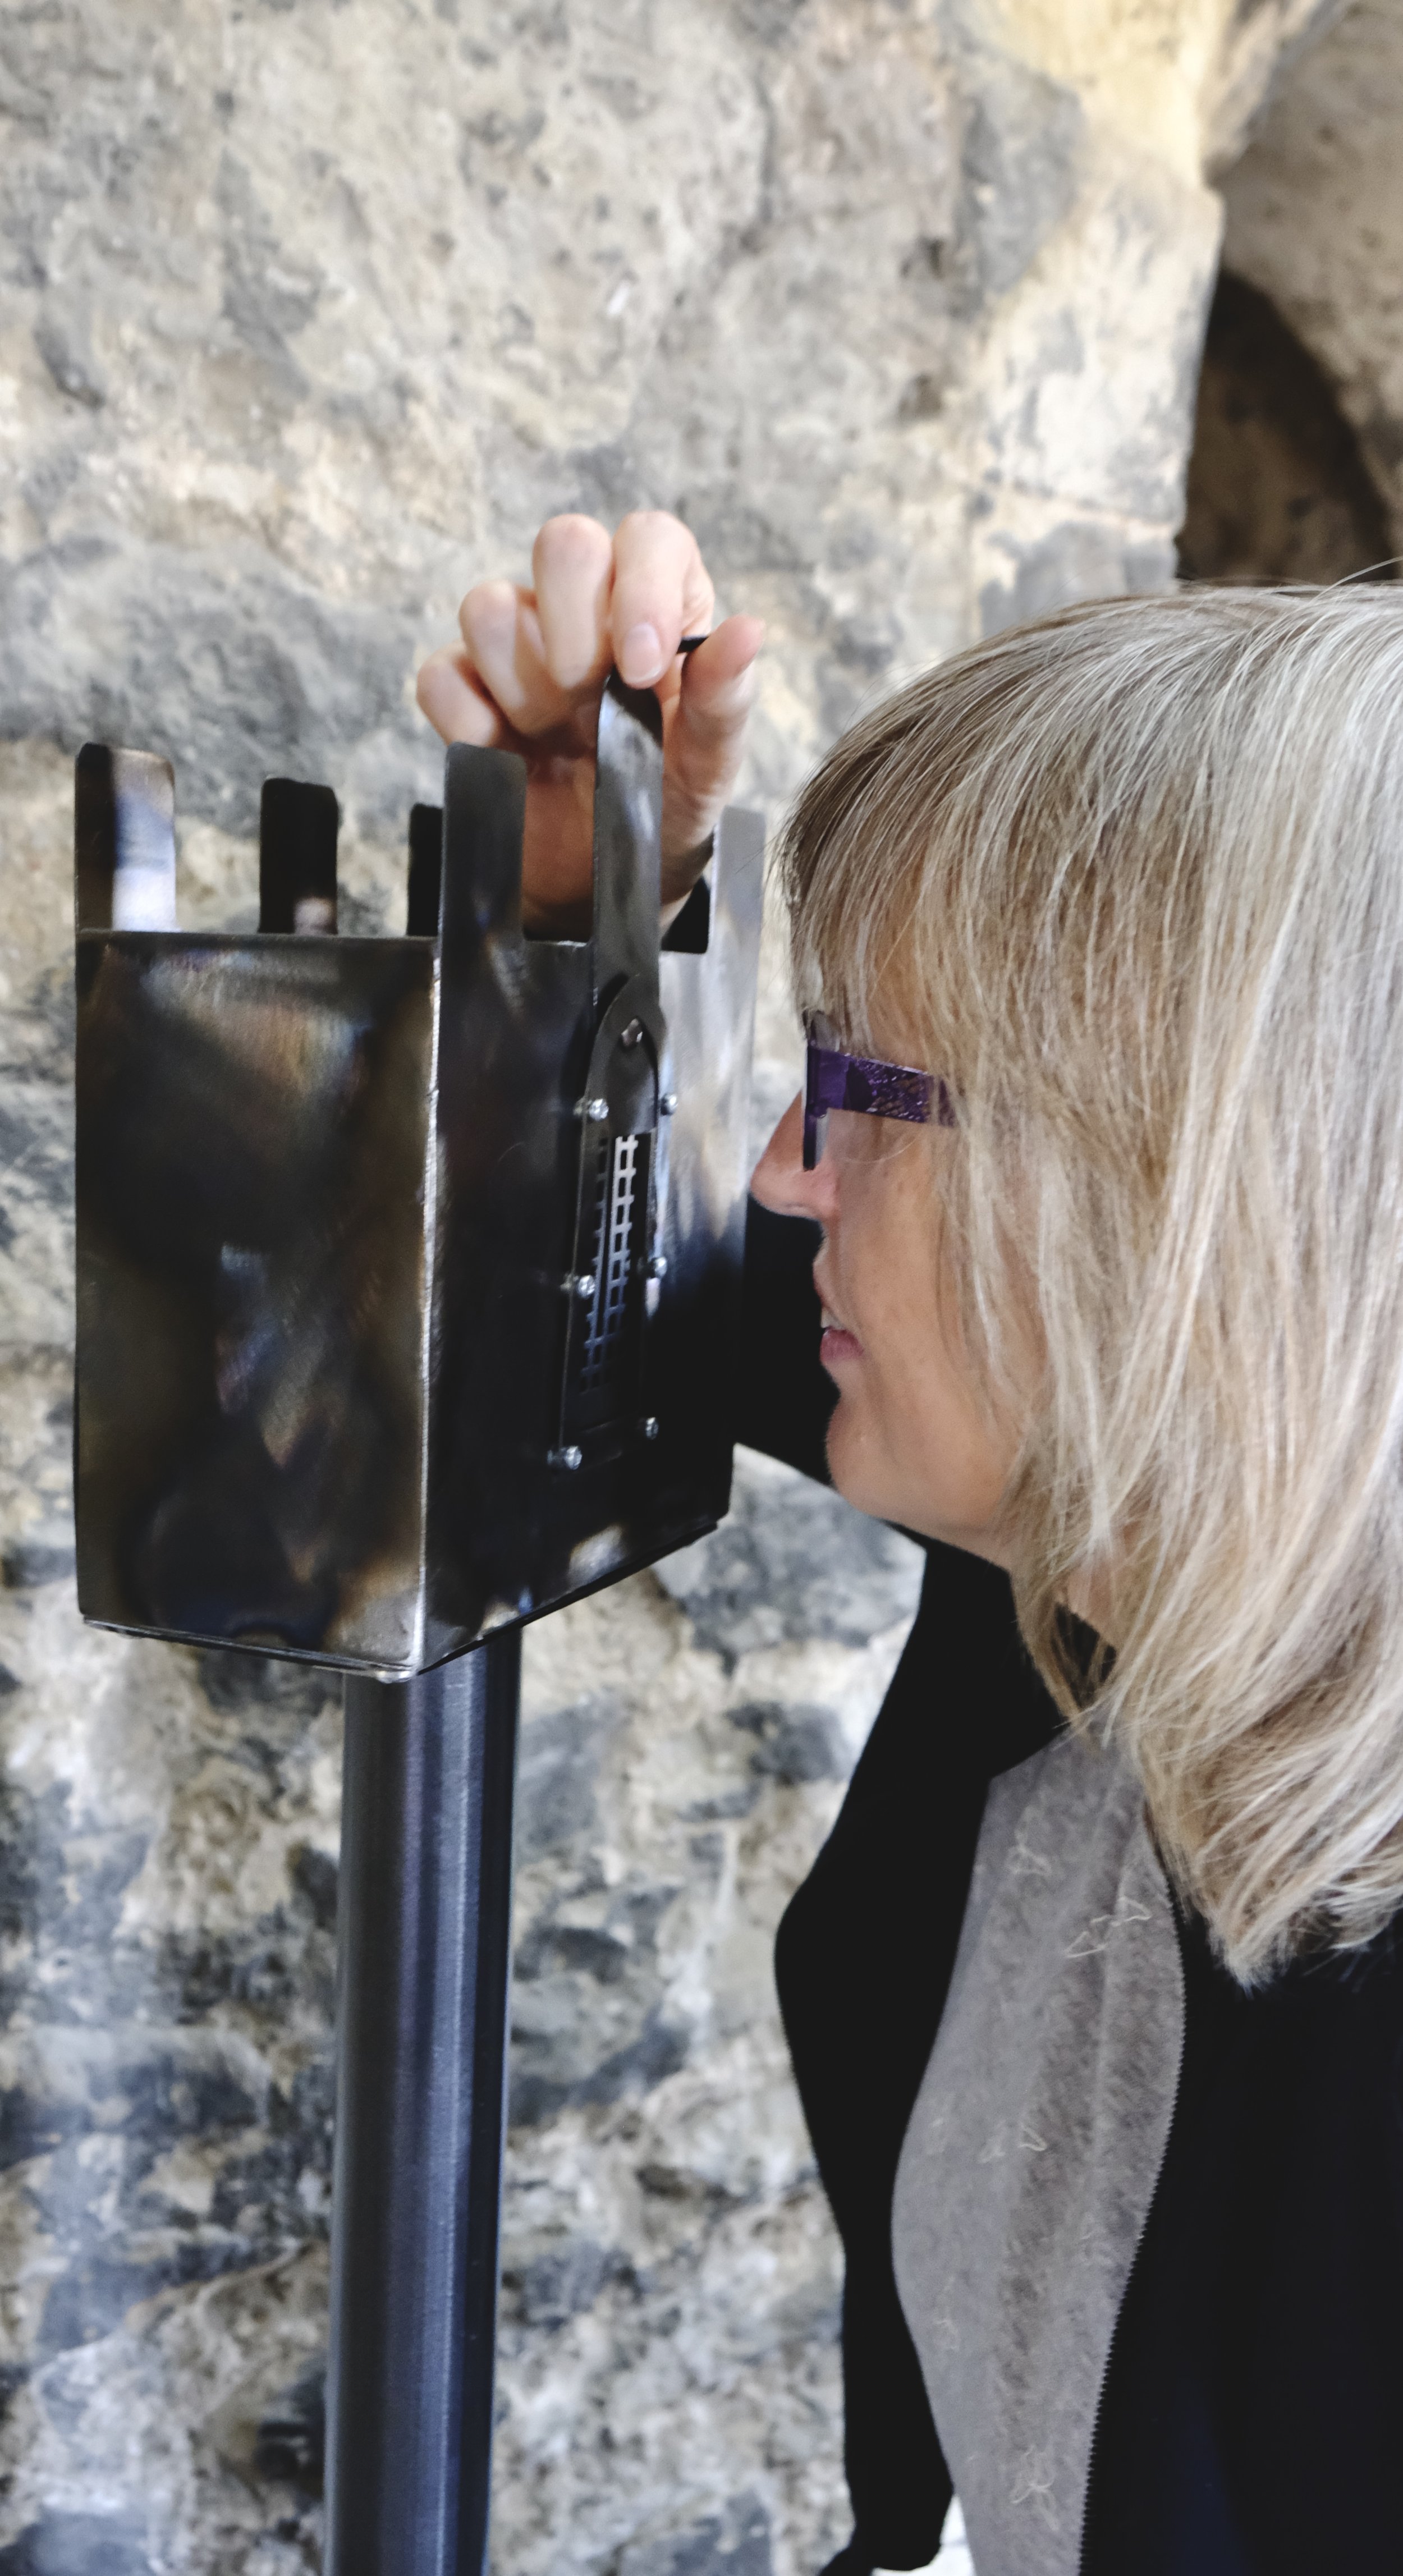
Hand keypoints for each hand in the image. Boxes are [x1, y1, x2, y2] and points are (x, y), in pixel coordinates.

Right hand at [416, 512, 762, 934]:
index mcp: (659, 601)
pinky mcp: (462, 688)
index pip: (646, 537)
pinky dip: (472, 724)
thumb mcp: (709, 762)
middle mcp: (584, 604)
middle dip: (578, 638)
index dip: (640, 589)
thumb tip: (747, 631)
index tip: (641, 671)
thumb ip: (723, 698)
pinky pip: (441, 677)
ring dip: (527, 691)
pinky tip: (510, 756)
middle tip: (595, 709)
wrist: (605, 878)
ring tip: (559, 739)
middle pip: (561, 544)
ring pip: (489, 607)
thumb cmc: (664, 801)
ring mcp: (516, 642)